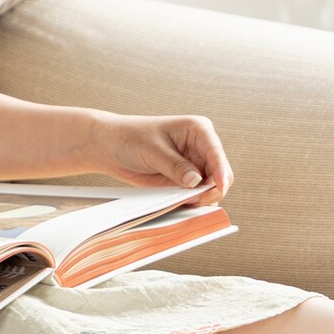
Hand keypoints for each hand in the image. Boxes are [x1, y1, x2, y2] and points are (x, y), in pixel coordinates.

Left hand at [90, 114, 234, 204]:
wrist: (112, 147)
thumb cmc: (131, 138)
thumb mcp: (153, 151)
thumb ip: (176, 166)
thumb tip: (196, 181)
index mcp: (198, 130)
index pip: (216, 153)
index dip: (221, 172)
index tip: (219, 188)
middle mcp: (201, 148)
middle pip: (220, 174)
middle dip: (211, 189)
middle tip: (193, 199)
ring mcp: (194, 165)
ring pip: (211, 188)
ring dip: (202, 198)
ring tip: (182, 200)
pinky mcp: (186, 180)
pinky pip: (198, 196)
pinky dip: (193, 202)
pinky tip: (180, 203)